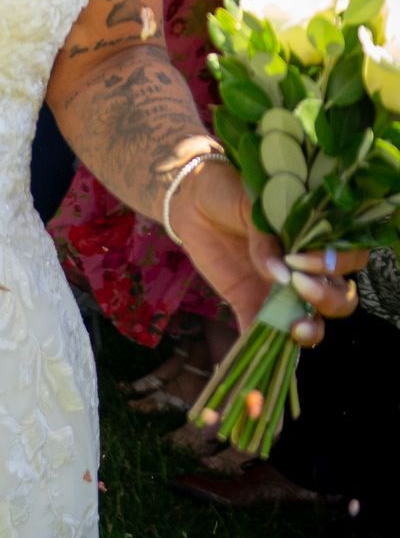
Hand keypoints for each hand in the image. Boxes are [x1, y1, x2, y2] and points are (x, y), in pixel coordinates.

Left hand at [170, 157, 365, 343]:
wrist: (191, 199)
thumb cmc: (230, 190)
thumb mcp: (251, 203)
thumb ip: (267, 237)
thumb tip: (279, 272)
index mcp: (315, 239)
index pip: (346, 259)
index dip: (335, 264)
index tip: (302, 259)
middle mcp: (306, 269)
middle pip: (339, 297)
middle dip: (328, 300)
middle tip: (299, 287)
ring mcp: (280, 290)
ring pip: (312, 320)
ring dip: (309, 329)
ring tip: (293, 328)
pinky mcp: (250, 303)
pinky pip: (260, 330)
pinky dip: (260, 343)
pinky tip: (254, 347)